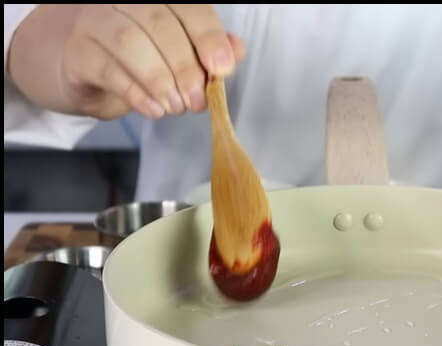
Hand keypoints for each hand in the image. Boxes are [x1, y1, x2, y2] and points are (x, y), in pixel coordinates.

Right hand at [7, 4, 245, 119]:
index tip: (222, 69)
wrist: (89, 72)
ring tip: (176, 106)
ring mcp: (95, 22)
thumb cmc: (143, 60)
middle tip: (197, 100)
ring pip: (129, 41)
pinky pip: (107, 69)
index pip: (187, 5)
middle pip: (159, 23)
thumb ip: (210, 50)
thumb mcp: (182, 55)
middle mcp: (124, 1)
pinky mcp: (77, 53)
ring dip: (160, 79)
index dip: (208, 36)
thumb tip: (236, 50)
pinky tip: (154, 110)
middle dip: (185, 67)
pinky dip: (136, 93)